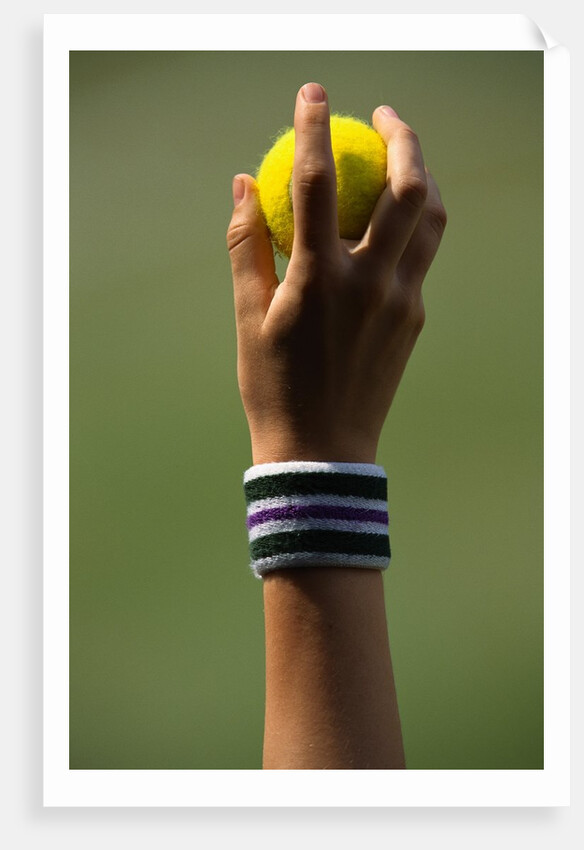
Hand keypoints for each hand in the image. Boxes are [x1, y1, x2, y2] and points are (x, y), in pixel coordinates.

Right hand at [227, 82, 445, 463]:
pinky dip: (411, 226)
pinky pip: (420, 257)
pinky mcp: (414, 319)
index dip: (314, 128)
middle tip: (381, 117)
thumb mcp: (249, 318)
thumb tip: (244, 185)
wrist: (322, 450)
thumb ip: (247, 246)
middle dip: (401, 136)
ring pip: (431, 220)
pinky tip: (389, 225)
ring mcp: (400, 300)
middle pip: (408, 187)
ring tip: (401, 161)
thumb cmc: (274, 387)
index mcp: (319, 278)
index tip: (312, 95)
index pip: (318, 182)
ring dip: (422, 177)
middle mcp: (370, 281)